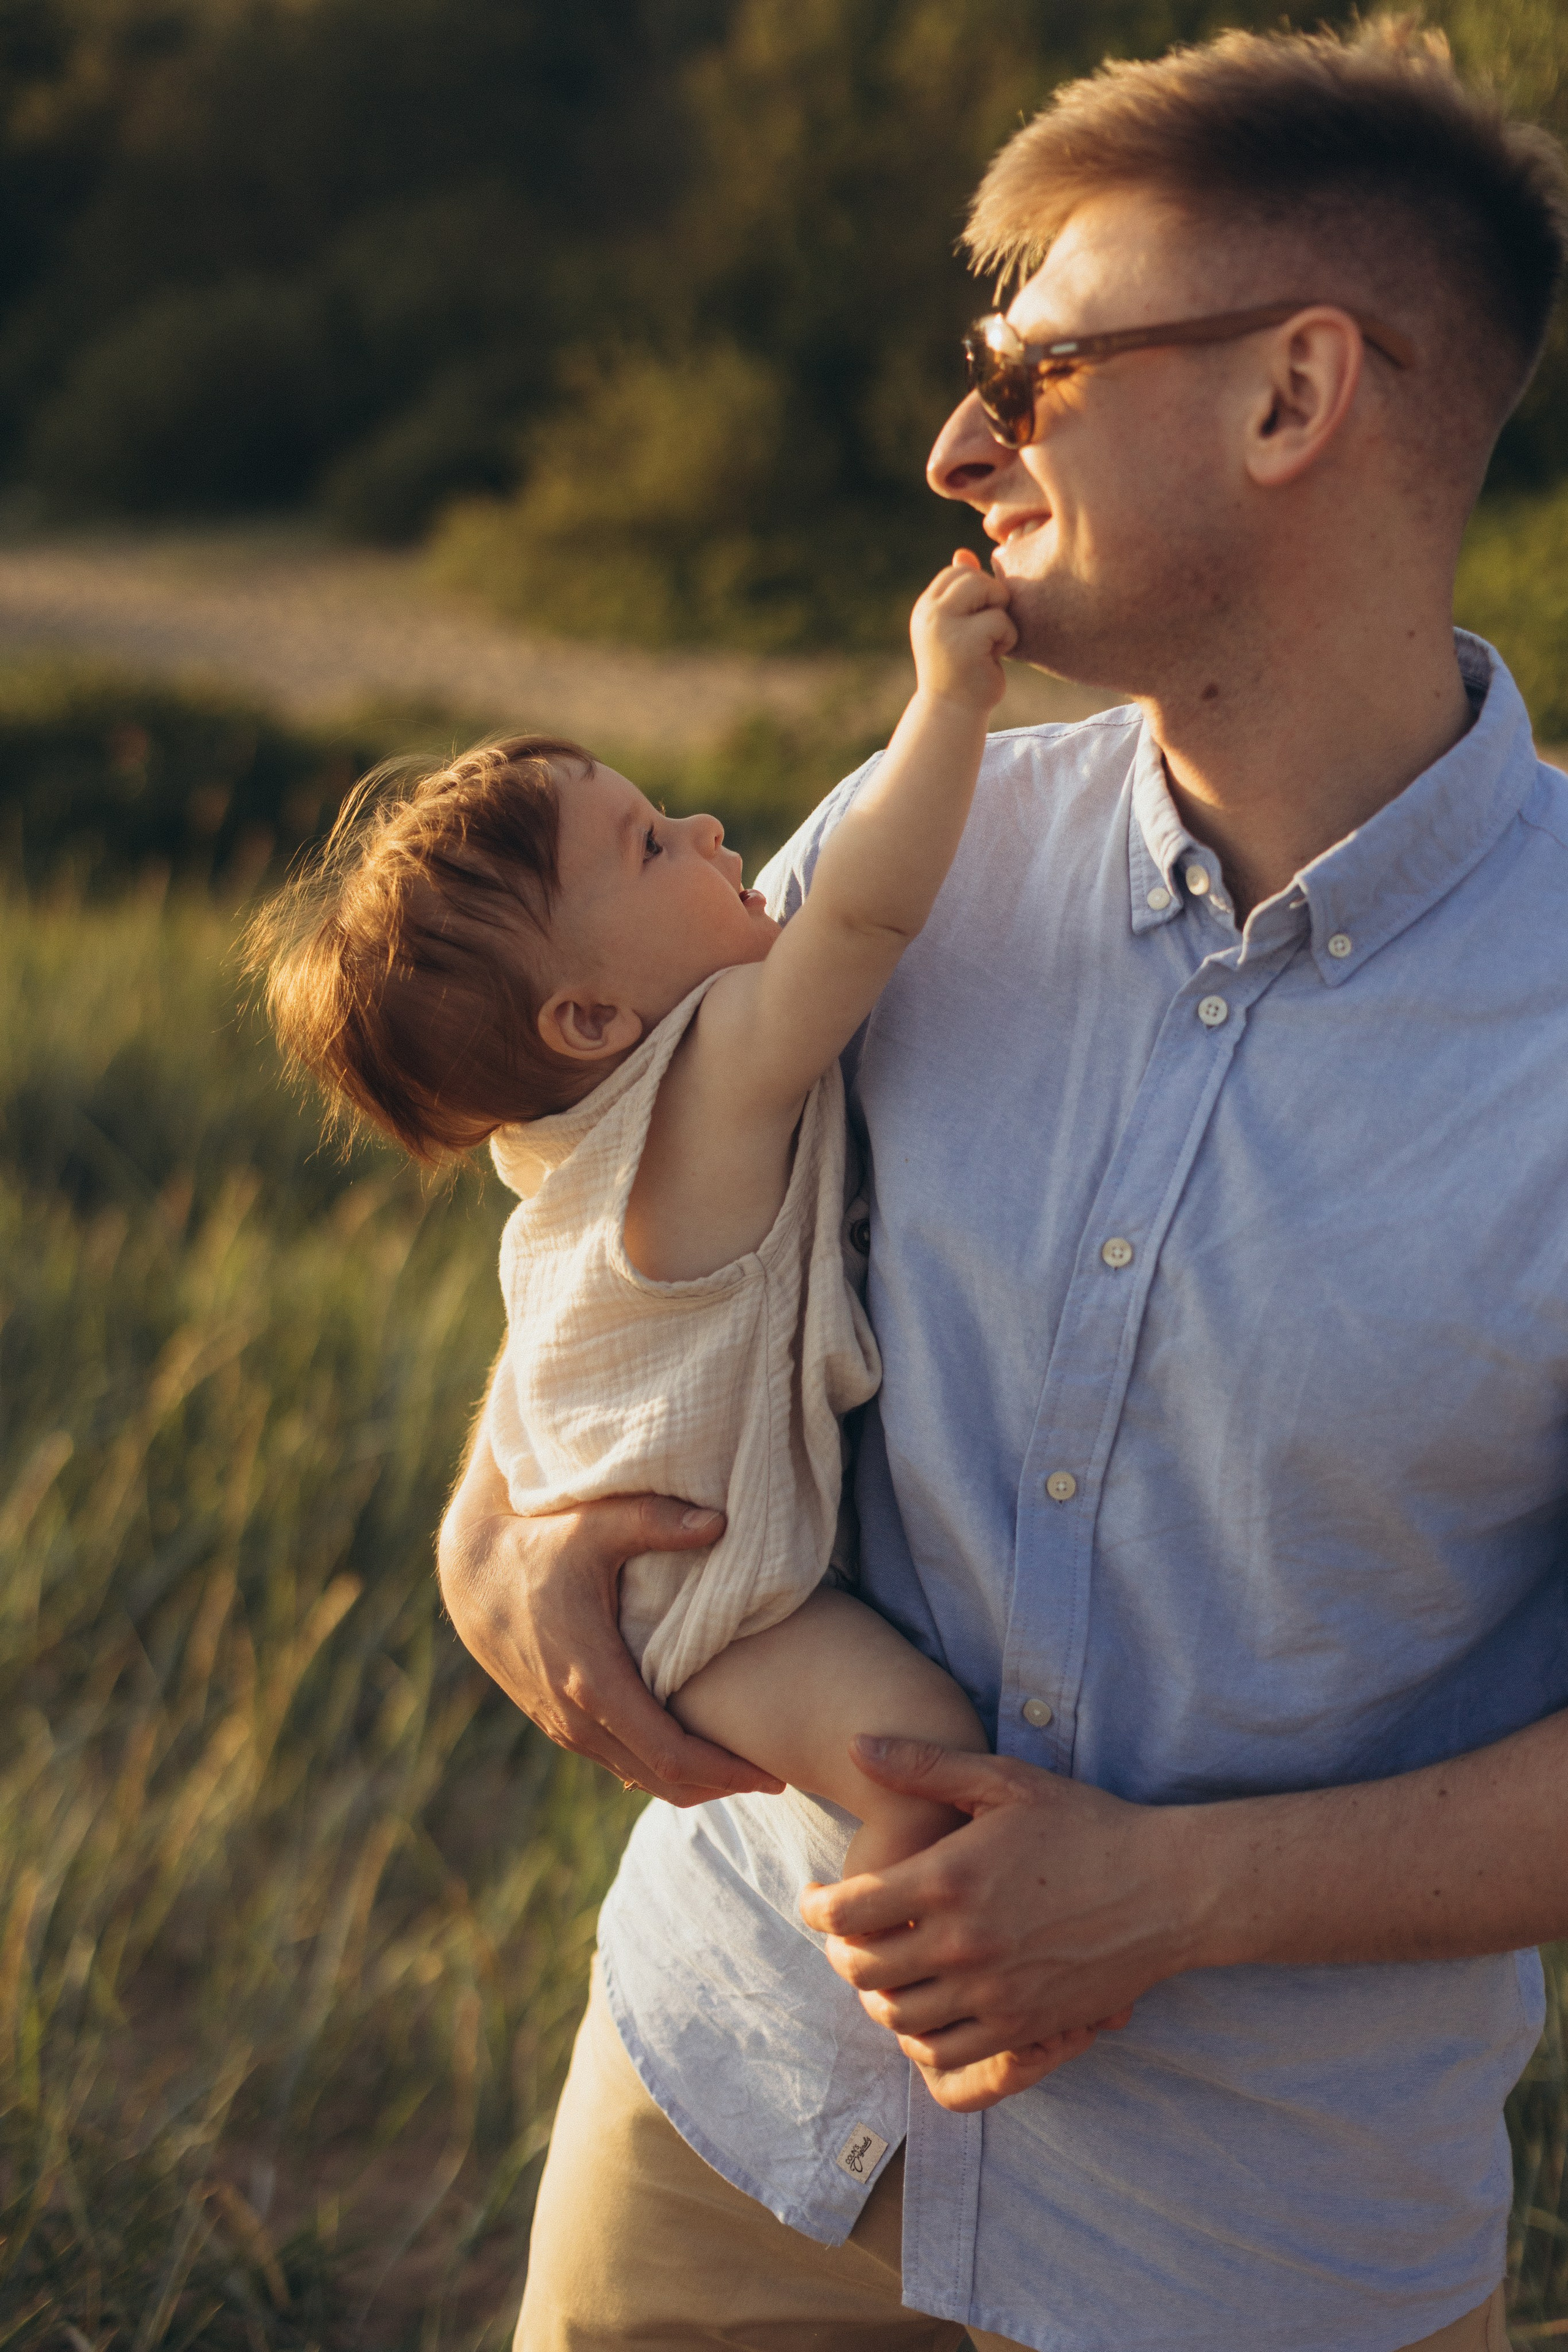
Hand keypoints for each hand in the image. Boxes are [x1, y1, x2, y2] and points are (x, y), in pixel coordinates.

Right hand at [438, 1439, 784, 1804]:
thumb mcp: (596, 1526)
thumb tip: (721, 1522)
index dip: (723, 1771)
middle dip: (718, 1784)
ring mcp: (564, 1725)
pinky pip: (617, 1761)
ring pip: (638, 1776)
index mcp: (594, 1680)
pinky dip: (658, 1767)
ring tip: (740, 1767)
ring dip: (690, 1780)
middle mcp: (577, 1717)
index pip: (670, 1754)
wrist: (473, 1574)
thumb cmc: (539, 1544)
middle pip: (661, 1779)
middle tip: (771, 1775)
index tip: (771, 1772)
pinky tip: (690, 1751)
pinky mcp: (557, 1722)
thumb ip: (657, 1521)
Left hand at [800, 1736, 1199, 2109]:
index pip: (846, 1911)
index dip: (814, 1908)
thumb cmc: (1085, 1825)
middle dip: (839, 1955)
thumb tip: (856, 1743)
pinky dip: (920, 2039)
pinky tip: (924, 2010)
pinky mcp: (1024, 2028)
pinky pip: (947, 2055)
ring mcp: (994, 1994)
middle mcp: (963, 1944)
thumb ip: (924, 1765)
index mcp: (949, 1879)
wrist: (1167, 1888)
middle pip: (863, 1970)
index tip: (812, 1899)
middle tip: (843, 1936)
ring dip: (876, 1997)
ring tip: (881, 1971)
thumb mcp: (1005, 1780)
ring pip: (897, 2019)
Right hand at [909, 548, 1015, 712]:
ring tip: (992, 641)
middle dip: (993, 597)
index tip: (982, 617)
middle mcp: (929, 613)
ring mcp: (943, 627)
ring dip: (1000, 615)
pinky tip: (995, 657)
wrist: (952, 713)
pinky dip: (1007, 638)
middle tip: (993, 628)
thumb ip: (961, 593)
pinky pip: (1000, 620)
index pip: (957, 572)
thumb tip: (963, 553)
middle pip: (974, 577)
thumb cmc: (961, 669)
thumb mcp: (957, 626)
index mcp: (926, 607)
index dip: (980, 588)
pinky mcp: (964, 642)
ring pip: (987, 591)